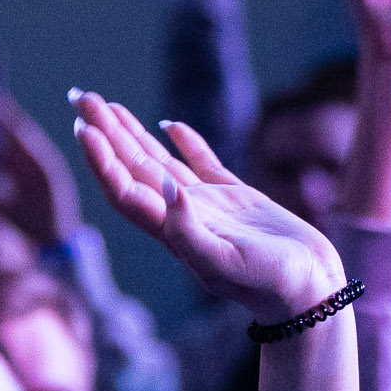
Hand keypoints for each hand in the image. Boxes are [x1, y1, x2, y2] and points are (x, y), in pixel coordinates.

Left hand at [70, 89, 344, 320]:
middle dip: (106, 133)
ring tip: (107, 105)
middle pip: (133, 168)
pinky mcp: (237, 199)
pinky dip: (186, 143)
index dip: (102, 160)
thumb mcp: (224, 261)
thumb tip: (166, 188)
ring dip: (132, 134)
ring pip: (160, 162)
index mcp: (173, 231)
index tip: (83, 128)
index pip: (125, 190)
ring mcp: (208, 206)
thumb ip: (189, 229)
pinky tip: (170, 125)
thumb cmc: (268, 285)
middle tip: (81, 97)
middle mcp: (183, 216)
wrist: (309, 293)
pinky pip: (203, 164)